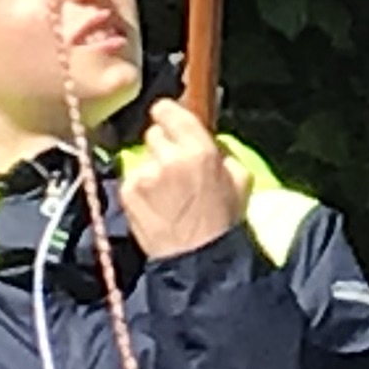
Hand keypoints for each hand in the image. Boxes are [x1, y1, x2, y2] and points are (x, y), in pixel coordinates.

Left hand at [118, 101, 247, 259]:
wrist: (197, 258)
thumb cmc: (222, 221)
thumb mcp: (240, 179)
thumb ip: (221, 151)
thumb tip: (207, 136)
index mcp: (199, 151)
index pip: (167, 110)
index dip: (169, 115)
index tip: (171, 121)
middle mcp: (168, 158)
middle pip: (154, 133)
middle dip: (164, 145)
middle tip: (176, 166)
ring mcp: (144, 176)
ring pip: (143, 157)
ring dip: (152, 168)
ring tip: (167, 192)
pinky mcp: (128, 193)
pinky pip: (132, 178)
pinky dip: (141, 187)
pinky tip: (156, 203)